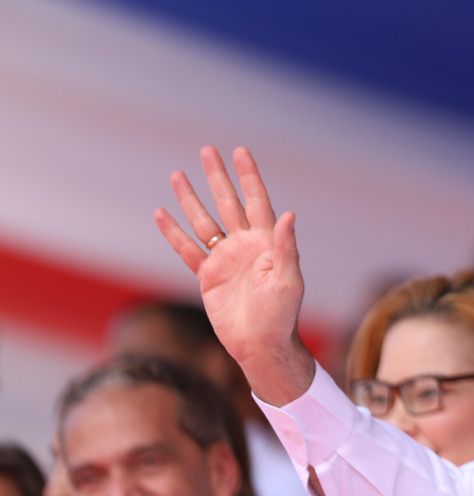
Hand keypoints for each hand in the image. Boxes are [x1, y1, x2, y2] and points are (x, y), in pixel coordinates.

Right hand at [155, 146, 315, 404]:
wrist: (260, 345)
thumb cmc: (282, 316)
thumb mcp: (289, 280)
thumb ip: (286, 247)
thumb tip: (289, 214)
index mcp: (267, 243)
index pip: (257, 201)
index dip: (249, 177)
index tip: (240, 152)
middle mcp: (245, 245)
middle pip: (228, 203)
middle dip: (218, 177)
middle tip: (207, 150)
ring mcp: (226, 259)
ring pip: (204, 221)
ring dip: (191, 198)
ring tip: (178, 173)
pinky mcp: (208, 276)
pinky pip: (187, 249)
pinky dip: (174, 232)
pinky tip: (161, 213)